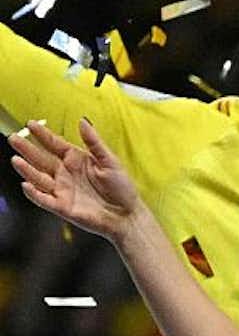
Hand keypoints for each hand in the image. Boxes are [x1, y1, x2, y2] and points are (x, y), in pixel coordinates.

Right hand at [11, 118, 145, 243]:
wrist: (127, 215)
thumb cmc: (121, 188)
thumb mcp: (110, 161)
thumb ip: (94, 142)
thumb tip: (83, 121)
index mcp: (75, 159)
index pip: (54, 144)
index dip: (42, 135)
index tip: (30, 124)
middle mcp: (65, 173)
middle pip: (41, 159)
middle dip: (27, 149)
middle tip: (14, 138)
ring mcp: (61, 189)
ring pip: (38, 178)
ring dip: (27, 170)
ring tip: (16, 160)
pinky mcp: (62, 206)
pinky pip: (43, 199)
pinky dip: (34, 193)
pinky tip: (27, 185)